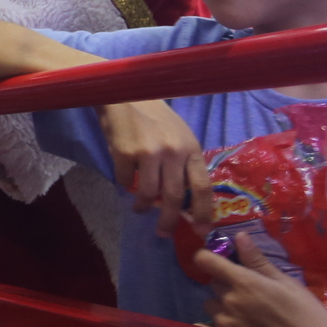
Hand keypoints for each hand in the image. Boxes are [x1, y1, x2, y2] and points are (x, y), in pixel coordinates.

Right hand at [97, 99, 211, 237]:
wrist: (124, 93)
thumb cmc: (155, 117)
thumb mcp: (179, 137)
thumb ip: (184, 164)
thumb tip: (184, 200)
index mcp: (191, 148)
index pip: (202, 187)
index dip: (203, 212)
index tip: (201, 231)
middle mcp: (173, 152)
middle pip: (174, 197)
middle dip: (168, 221)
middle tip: (163, 233)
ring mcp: (149, 152)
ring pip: (147, 194)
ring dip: (142, 206)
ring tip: (139, 208)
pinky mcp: (125, 153)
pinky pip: (124, 180)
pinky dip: (123, 182)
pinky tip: (124, 174)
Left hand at [196, 233, 326, 326]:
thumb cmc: (306, 313)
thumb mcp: (286, 282)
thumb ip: (258, 261)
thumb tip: (239, 236)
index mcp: (243, 282)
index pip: (205, 260)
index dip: (208, 256)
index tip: (218, 259)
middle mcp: (229, 301)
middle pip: (213, 283)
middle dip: (225, 282)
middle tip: (248, 290)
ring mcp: (226, 324)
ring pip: (211, 305)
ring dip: (222, 304)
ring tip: (246, 312)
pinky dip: (216, 324)